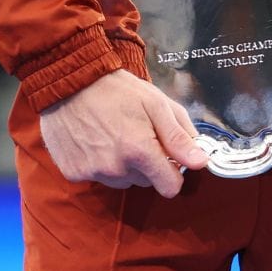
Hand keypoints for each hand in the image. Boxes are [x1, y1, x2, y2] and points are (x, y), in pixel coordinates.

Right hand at [38, 69, 207, 195]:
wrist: (70, 83)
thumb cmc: (118, 90)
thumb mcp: (157, 105)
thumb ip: (180, 137)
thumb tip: (200, 162)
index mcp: (139, 151)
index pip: (170, 187)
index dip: (175, 173)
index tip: (171, 159)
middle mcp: (115, 168)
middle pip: (147, 182)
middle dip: (150, 164)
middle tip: (140, 135)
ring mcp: (93, 173)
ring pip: (124, 181)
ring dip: (126, 165)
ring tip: (116, 135)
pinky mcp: (74, 173)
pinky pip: (100, 177)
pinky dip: (102, 164)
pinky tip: (97, 140)